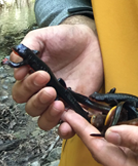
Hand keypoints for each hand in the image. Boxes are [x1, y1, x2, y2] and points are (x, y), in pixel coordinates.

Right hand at [11, 16, 102, 137]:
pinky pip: (68, 124)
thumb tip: (17, 65)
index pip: (21, 92)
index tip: (42, 74)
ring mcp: (60, 100)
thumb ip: (29, 45)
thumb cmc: (65, 37)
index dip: (28, 86)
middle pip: (31, 108)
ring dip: (49, 117)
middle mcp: (44, 92)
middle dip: (39, 101)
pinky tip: (67, 124)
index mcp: (32, 78)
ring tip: (59, 104)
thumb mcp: (44, 36)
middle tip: (51, 90)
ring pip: (45, 120)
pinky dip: (65, 129)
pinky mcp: (76, 106)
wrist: (92, 40)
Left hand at [63, 108, 137, 165]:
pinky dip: (114, 118)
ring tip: (79, 109)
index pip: (104, 153)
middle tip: (69, 110)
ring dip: (97, 123)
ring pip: (113, 137)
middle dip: (86, 129)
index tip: (71, 119)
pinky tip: (103, 109)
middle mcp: (137, 163)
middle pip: (104, 147)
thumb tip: (110, 133)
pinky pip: (126, 127)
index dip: (85, 135)